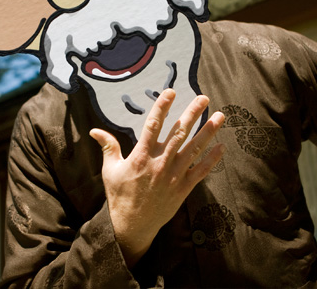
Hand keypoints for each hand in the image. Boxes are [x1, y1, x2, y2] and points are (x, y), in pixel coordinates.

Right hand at [89, 89, 224, 267]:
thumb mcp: (110, 170)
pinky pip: (201, 171)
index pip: (154, 125)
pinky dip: (212, 159)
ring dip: (208, 131)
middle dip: (192, 113)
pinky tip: (222, 146)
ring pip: (194, 149)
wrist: (132, 225)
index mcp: (142, 156)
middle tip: (203, 97)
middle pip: (179, 133)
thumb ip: (108, 147)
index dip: (162, 107)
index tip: (171, 92)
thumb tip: (94, 130)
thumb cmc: (120, 196)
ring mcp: (174, 175)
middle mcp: (160, 163)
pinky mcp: (183, 188)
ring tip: (220, 116)